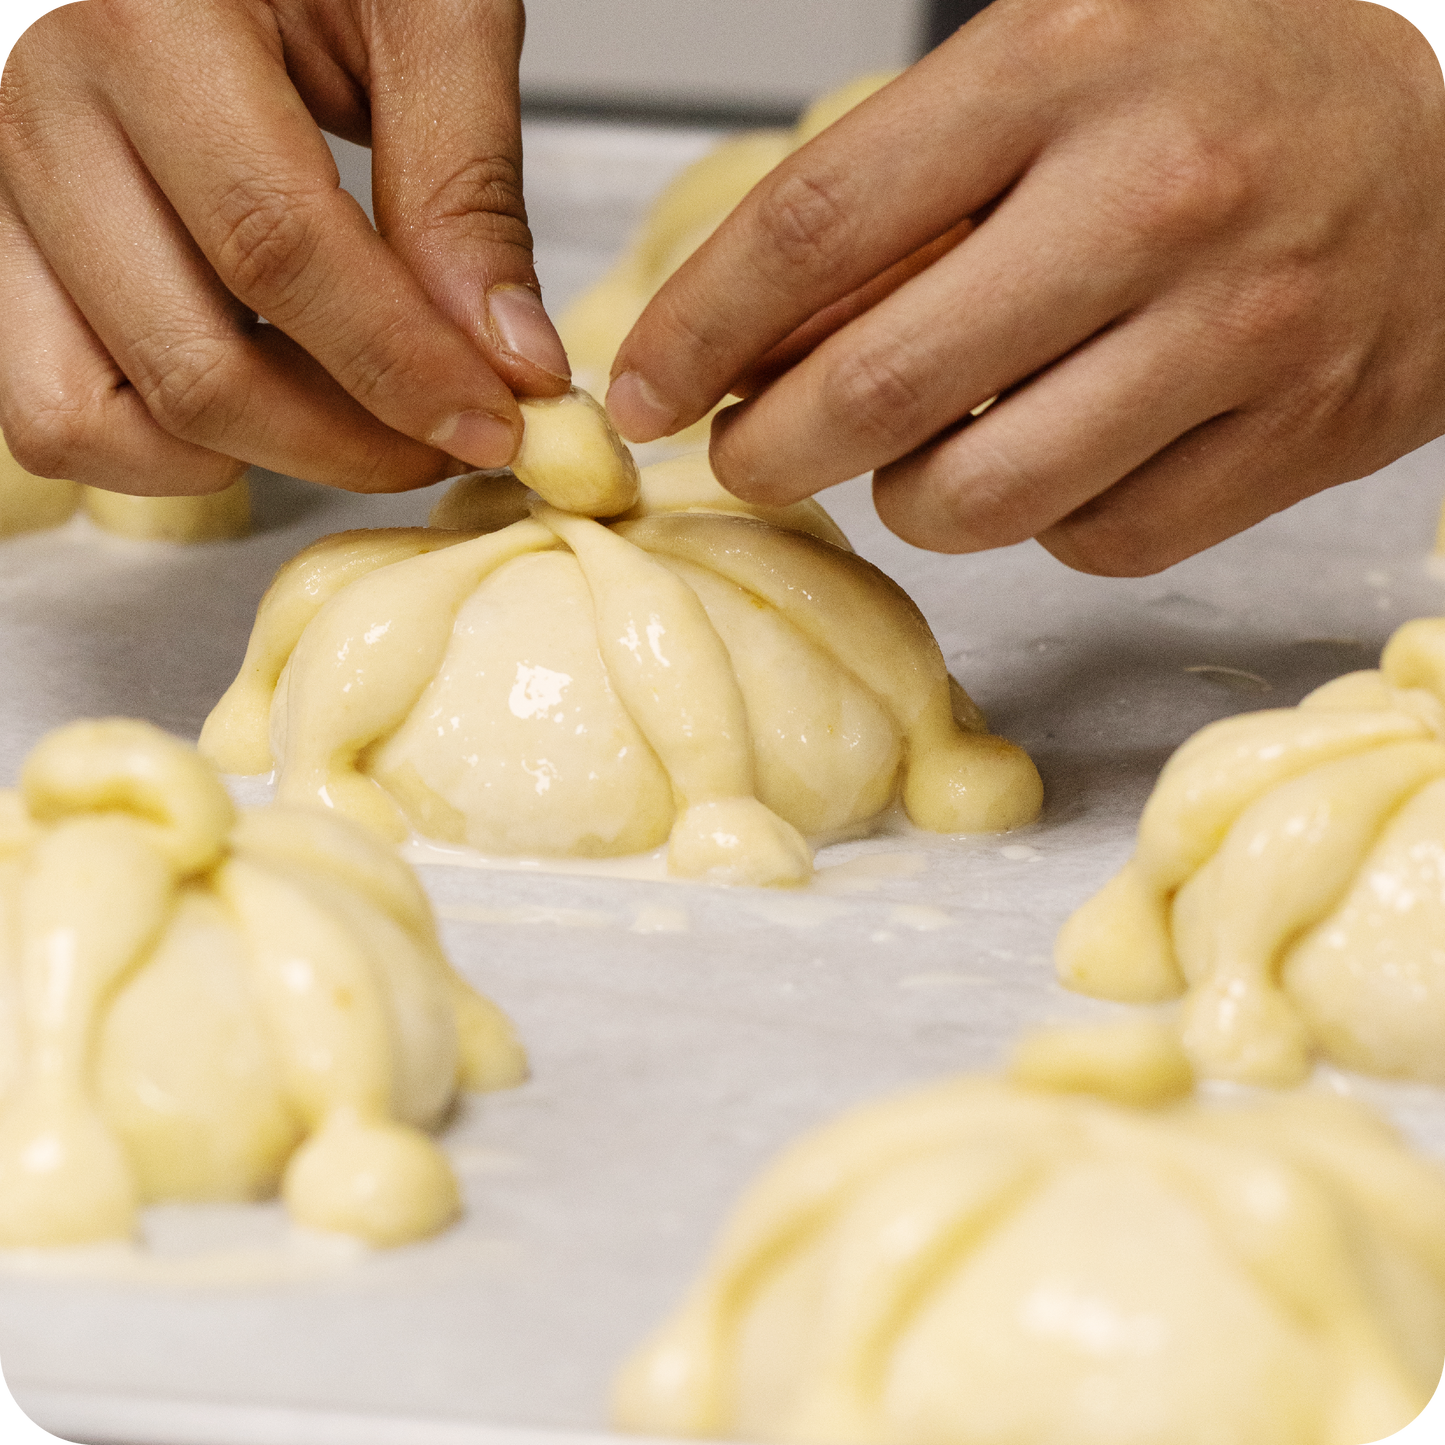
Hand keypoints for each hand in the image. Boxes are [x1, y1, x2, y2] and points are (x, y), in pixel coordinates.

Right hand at [0, 0, 569, 496]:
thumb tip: (508, 356)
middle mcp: (34, 104)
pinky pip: (49, 404)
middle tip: (449, 438)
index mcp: (141, 16)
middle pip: (191, 364)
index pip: (277, 245)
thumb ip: (464, 180)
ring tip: (357, 419)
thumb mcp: (421, 8)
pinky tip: (266, 389)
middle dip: (349, 443)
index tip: (496, 422)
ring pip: (90, 415)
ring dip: (248, 455)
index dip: (403, 367)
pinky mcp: (0, 239)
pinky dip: (163, 438)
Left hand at [607, 0, 1444, 575]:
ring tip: (923, 448)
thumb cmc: (1234, 79)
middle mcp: (1155, 202)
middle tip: (747, 456)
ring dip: (914, 497)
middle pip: (880, 390)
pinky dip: (1048, 522)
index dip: (701, 331)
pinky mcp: (1302, 438)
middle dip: (771, 452)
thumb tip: (755, 339)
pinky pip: (1099, 540)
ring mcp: (1241, 334)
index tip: (645, 390)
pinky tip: (1060, 455)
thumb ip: (904, 188)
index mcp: (1068, 68)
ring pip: (981, 498)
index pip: (816, 225)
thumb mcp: (1056, 65)